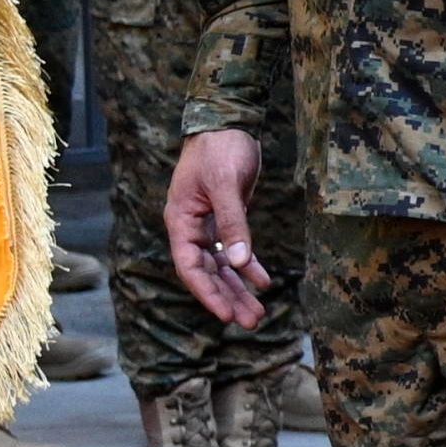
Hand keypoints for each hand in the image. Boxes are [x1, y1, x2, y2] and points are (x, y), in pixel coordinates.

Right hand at [168, 128, 269, 327]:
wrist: (227, 124)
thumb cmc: (220, 150)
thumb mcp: (226, 185)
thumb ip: (232, 223)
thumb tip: (238, 261)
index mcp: (181, 221)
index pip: (191, 267)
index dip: (208, 293)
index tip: (226, 314)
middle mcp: (190, 228)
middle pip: (208, 272)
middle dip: (228, 298)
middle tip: (251, 323)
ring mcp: (208, 225)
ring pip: (222, 265)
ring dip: (240, 288)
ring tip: (259, 313)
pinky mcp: (227, 218)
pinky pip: (235, 249)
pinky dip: (249, 266)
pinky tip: (264, 282)